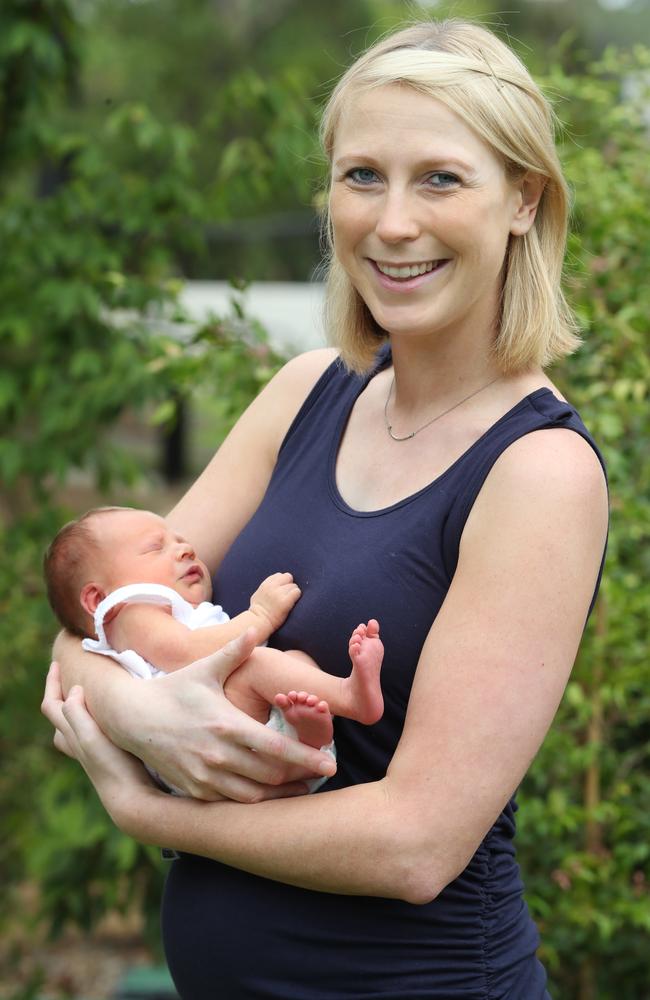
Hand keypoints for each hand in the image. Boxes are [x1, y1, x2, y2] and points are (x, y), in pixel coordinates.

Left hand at [41, 663, 152, 822]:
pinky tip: (109, 718)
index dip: (51, 683)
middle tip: (67, 674)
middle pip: (58, 716)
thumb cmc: (113, 767)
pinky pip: (92, 734)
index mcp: (72, 735)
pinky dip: (93, 720)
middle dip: (59, 693)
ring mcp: (92, 752)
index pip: (51, 705)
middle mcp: (78, 744)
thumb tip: (73, 690)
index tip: (57, 663)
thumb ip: (77, 714)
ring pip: (73, 727)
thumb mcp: (91, 737)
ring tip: (84, 695)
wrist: (131, 800)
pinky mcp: (107, 757)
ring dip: (74, 709)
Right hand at [56, 629, 334, 801]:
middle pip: (272, 775)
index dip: (307, 758)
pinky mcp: (196, 792)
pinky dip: (256, 800)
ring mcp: (206, 777)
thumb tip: (256, 628)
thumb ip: (234, 652)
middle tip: (324, 770)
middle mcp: (218, 756)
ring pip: (256, 795)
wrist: (132, 719)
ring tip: (304, 784)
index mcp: (227, 725)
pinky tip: (271, 792)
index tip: (330, 762)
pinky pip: (234, 803)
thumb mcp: (204, 669)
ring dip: (282, 792)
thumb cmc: (174, 690)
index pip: (276, 748)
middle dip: (302, 775)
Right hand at [249, 572, 300, 633]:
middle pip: (288, 577)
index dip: (282, 582)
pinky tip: (292, 603)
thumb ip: (267, 587)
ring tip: (289, 601)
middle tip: (287, 595)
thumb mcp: (258, 594)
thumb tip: (275, 583)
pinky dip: (296, 597)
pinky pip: (297, 592)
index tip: (282, 590)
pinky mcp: (285, 601)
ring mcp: (279, 593)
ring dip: (293, 592)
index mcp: (266, 584)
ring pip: (294, 586)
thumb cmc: (258, 611)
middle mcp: (272, 587)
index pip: (279, 575)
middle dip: (289, 585)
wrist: (259, 622)